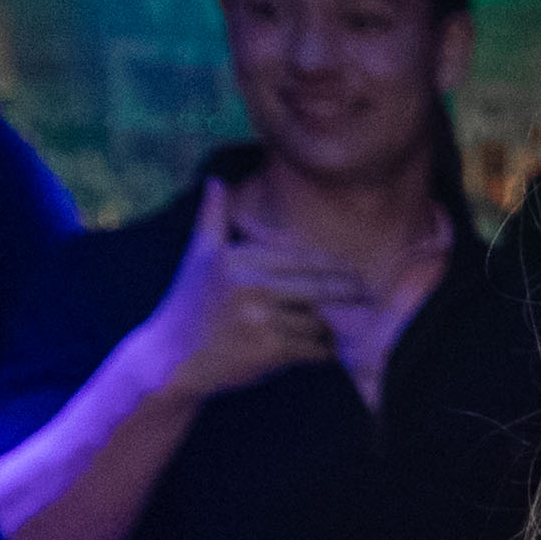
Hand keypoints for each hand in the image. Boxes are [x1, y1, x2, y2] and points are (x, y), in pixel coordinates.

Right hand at [137, 179, 349, 406]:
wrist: (170, 359)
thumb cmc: (187, 305)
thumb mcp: (198, 255)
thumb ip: (212, 217)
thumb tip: (215, 180)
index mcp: (239, 259)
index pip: (300, 260)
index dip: (332, 267)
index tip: (353, 271)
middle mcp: (251, 285)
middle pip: (318, 287)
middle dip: (349, 291)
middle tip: (370, 294)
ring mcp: (261, 318)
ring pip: (317, 320)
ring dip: (330, 327)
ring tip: (336, 329)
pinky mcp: (269, 349)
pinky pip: (313, 347)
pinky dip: (323, 351)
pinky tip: (326, 351)